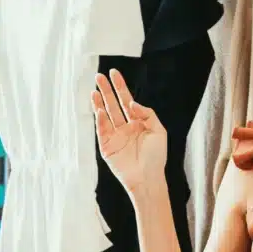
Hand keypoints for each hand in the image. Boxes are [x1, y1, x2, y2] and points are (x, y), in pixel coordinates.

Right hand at [92, 69, 166, 196]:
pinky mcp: (107, 147)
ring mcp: (115, 136)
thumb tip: (132, 102)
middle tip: (99, 76)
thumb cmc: (156, 156)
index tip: (114, 73)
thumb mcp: (158, 131)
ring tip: (94, 90)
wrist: (148, 178)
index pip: (126, 100)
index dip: (120, 86)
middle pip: (113, 104)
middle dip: (106, 90)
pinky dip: (100, 120)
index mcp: (137, 122)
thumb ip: (147, 114)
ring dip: (99, 103)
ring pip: (105, 115)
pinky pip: (102, 130)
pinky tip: (100, 110)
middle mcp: (125, 127)